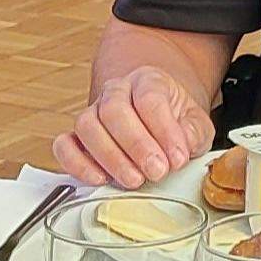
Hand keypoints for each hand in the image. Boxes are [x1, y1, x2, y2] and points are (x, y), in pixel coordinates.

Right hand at [47, 66, 216, 189]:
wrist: (156, 116)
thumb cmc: (175, 120)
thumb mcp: (196, 123)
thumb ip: (193, 132)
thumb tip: (182, 147)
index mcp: (148, 80)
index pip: (150, 98)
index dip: (164, 130)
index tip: (178, 157)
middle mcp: (116, 91)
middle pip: (114, 110)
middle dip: (136, 145)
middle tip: (157, 171)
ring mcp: (93, 112)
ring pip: (86, 126)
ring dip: (110, 157)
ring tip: (135, 179)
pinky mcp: (77, 136)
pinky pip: (64, 145)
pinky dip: (77, 164)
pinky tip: (100, 179)